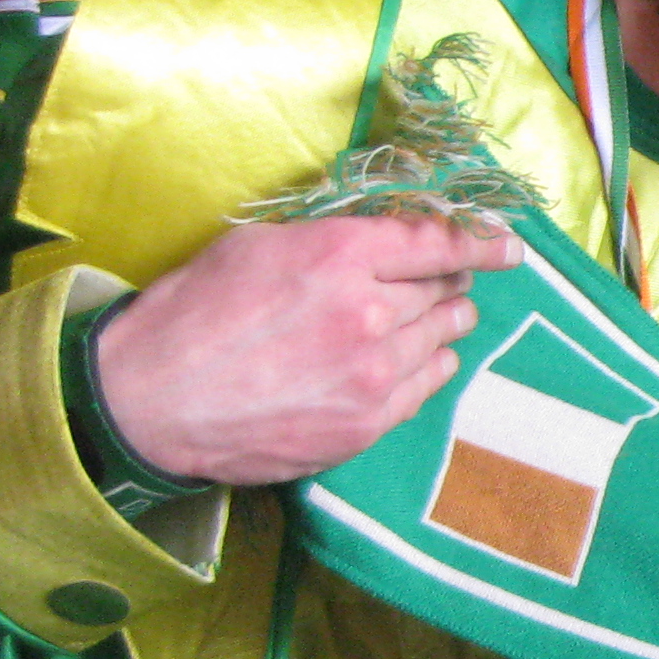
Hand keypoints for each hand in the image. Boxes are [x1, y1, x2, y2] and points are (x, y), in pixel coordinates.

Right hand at [95, 214, 522, 485]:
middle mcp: (371, 310)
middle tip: (442, 281)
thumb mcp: (257, 246)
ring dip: (443, 321)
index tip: (507, 246)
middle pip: (446, 287)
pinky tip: (413, 360)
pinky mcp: (369, 420)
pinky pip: (429, 382)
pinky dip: (429, 364)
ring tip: (426, 318)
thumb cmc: (192, 312)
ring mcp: (375, 370)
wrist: (151, 399)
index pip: (438, 241)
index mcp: (340, 255)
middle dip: (449, 280)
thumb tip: (385, 237)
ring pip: (445, 334)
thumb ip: (330, 239)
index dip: (481, 241)